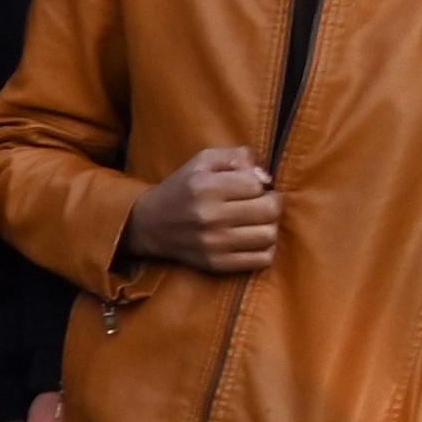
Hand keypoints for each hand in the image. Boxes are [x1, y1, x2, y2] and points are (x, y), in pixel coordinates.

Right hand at [125, 145, 279, 277]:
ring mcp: (214, 244)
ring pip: (269, 235)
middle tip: (261, 202)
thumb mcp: (203, 161)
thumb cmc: (182, 188)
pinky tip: (253, 239)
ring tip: (256, 221)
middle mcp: (209, 216)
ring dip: (269, 226)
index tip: (252, 186)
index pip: (256, 184)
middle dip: (271, 203)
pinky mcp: (217, 264)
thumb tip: (266, 178)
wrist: (149, 224)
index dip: (260, 183)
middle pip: (269, 210)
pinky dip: (265, 248)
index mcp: (204, 187)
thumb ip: (237, 157)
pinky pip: (262, 259)